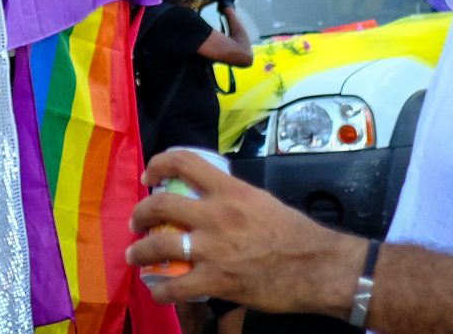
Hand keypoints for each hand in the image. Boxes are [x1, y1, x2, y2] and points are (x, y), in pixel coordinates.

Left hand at [124, 153, 361, 312]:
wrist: (317, 267)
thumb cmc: (295, 234)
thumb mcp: (261, 201)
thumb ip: (232, 197)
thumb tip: (210, 198)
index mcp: (230, 190)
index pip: (184, 162)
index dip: (159, 165)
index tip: (149, 177)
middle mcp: (216, 215)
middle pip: (161, 205)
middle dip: (141, 213)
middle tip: (137, 221)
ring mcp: (214, 250)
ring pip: (159, 245)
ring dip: (140, 251)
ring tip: (135, 254)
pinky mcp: (217, 281)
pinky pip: (175, 287)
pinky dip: (160, 290)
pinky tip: (157, 290)